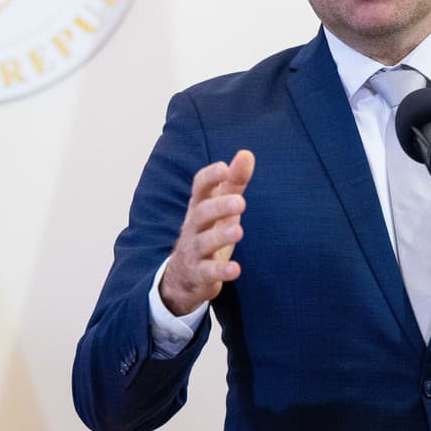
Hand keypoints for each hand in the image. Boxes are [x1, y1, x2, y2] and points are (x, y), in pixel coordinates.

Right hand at [159, 149, 255, 314]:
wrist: (183, 277)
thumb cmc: (206, 233)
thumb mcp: (220, 207)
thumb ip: (234, 183)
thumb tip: (246, 153)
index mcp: (199, 207)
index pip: (199, 188)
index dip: (210, 177)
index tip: (224, 168)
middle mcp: (193, 227)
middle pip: (201, 213)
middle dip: (219, 206)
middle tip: (241, 202)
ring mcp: (195, 251)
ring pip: (204, 242)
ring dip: (221, 236)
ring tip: (239, 230)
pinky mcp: (200, 274)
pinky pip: (209, 272)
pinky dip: (221, 271)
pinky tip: (236, 269)